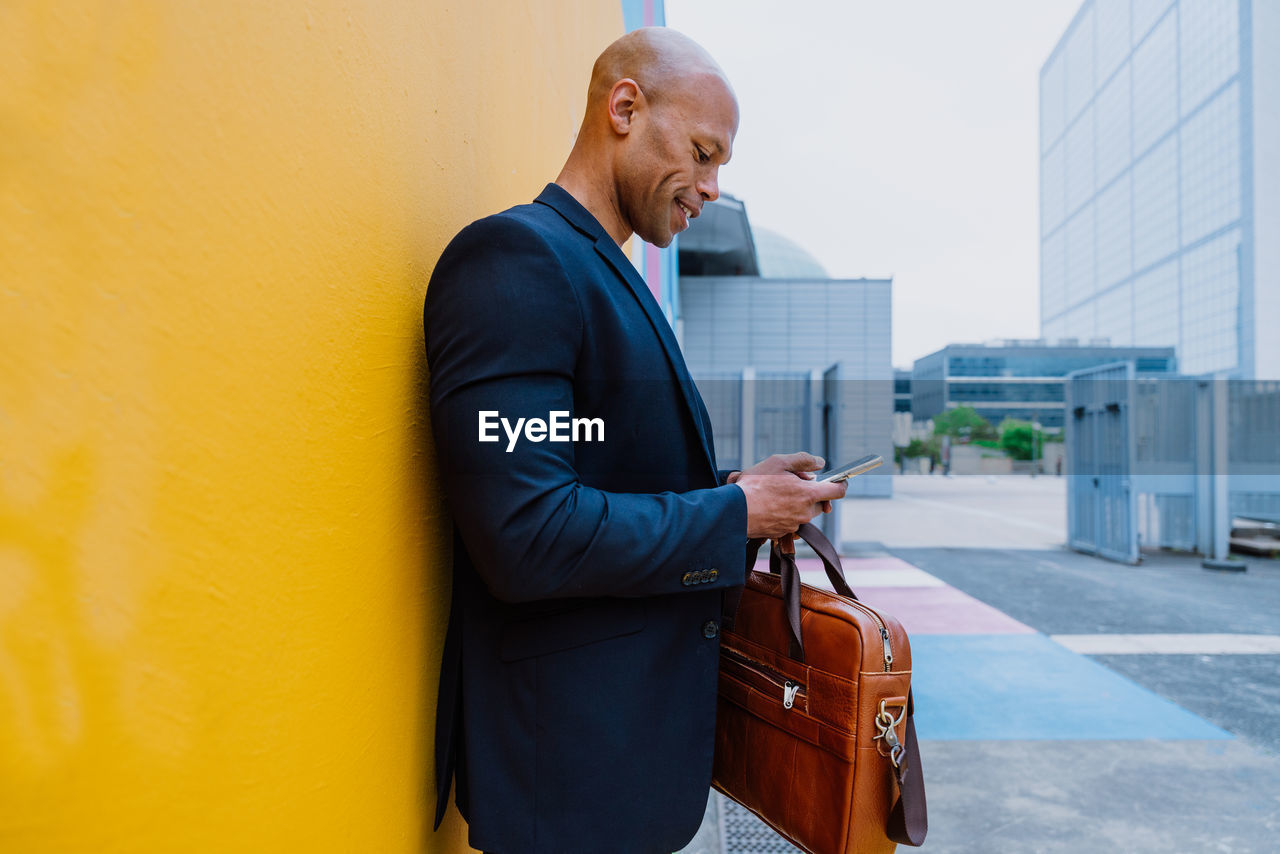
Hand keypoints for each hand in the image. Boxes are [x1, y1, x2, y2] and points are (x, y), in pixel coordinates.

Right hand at [731, 452, 846, 538]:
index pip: (837, 492)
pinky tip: (768, 505)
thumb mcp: (779, 462)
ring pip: (803, 512)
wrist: (734, 512)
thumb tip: (820, 463)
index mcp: (808, 494)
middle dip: (811, 493)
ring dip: (796, 503)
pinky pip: (790, 521)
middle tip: (792, 482)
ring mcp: (794, 525)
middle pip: (819, 503)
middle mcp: (804, 513)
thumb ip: (803, 460)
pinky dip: (784, 513)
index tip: (840, 481)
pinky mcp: (782, 533)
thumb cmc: (755, 485)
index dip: (841, 484)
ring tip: (775, 492)